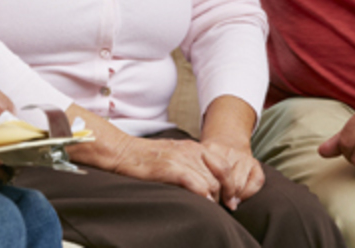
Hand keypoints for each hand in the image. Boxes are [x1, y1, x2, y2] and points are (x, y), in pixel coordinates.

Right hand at [107, 136, 221, 199]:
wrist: (124, 151)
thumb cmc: (147, 158)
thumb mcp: (176, 155)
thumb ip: (192, 165)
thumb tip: (208, 187)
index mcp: (195, 147)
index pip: (224, 166)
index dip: (230, 185)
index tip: (230, 199)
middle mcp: (192, 151)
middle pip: (220, 177)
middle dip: (223, 195)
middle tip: (221, 207)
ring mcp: (182, 159)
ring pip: (210, 182)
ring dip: (213, 198)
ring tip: (209, 208)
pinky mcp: (171, 168)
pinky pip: (196, 184)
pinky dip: (202, 196)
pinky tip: (202, 202)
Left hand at [200, 139, 263, 209]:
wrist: (227, 139)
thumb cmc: (209, 158)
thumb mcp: (198, 160)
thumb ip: (198, 175)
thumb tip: (204, 199)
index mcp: (211, 149)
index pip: (211, 176)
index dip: (210, 193)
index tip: (209, 200)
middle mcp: (228, 151)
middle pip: (225, 183)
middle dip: (221, 197)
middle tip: (217, 202)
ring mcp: (243, 156)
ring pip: (239, 185)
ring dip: (233, 197)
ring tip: (227, 201)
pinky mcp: (255, 162)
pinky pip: (257, 181)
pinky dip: (248, 194)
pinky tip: (239, 198)